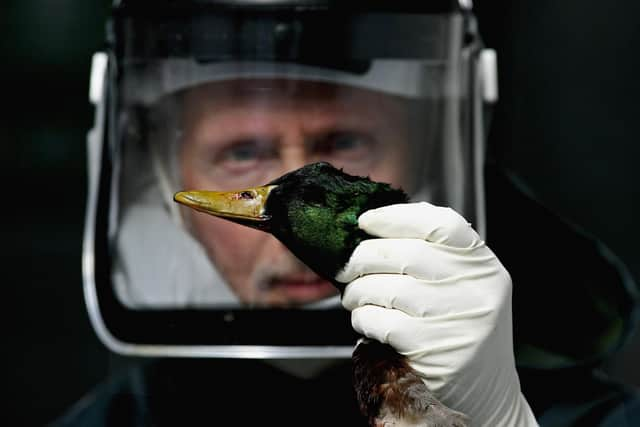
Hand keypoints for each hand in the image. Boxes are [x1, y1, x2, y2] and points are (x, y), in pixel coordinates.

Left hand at [337, 202, 537, 425]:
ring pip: (389, 288)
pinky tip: (363, 320)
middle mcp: (477, 289)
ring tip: (353, 297)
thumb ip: (433, 256)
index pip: (441, 223)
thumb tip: (374, 230)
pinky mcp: (435, 350)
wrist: (486, 390)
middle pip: (407, 253)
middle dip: (364, 256)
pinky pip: (383, 322)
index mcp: (482, 265)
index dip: (396, 216)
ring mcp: (458, 321)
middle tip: (348, 266)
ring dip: (358, 291)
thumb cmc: (460, 328)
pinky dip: (363, 318)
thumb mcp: (464, 285)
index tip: (366, 220)